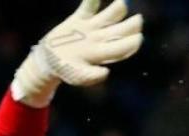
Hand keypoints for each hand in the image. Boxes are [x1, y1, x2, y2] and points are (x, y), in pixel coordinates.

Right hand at [12, 0, 142, 106]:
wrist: (49, 59)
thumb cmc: (65, 70)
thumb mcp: (76, 76)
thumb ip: (90, 76)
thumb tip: (105, 72)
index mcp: (101, 54)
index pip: (120, 49)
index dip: (130, 44)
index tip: (139, 38)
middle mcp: (100, 40)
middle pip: (119, 31)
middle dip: (131, 26)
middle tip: (139, 19)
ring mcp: (91, 28)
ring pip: (109, 16)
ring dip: (118, 8)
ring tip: (123, 2)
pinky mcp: (80, 19)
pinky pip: (88, 6)